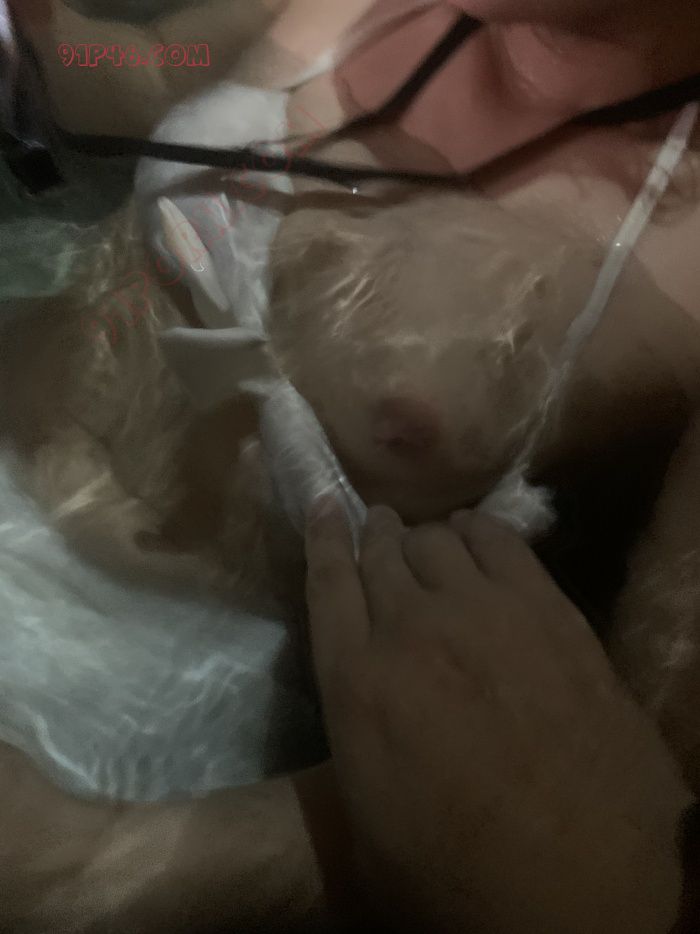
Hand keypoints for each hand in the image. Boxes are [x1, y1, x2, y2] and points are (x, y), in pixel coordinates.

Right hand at [305, 503, 690, 933]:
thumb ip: (351, 737)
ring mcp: (480, 609)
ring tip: (427, 542)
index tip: (324, 505)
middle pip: (380, 552)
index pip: (326, 582)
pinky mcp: (543, 605)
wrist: (589, 873)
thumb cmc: (463, 869)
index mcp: (356, 682)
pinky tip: (475, 536)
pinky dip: (477, 530)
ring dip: (423, 537)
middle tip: (378, 530)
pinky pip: (497, 540)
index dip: (322, 536)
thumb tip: (356, 693)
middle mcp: (409, 627)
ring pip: (435, 539)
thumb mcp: (368, 827)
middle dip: (373, 536)